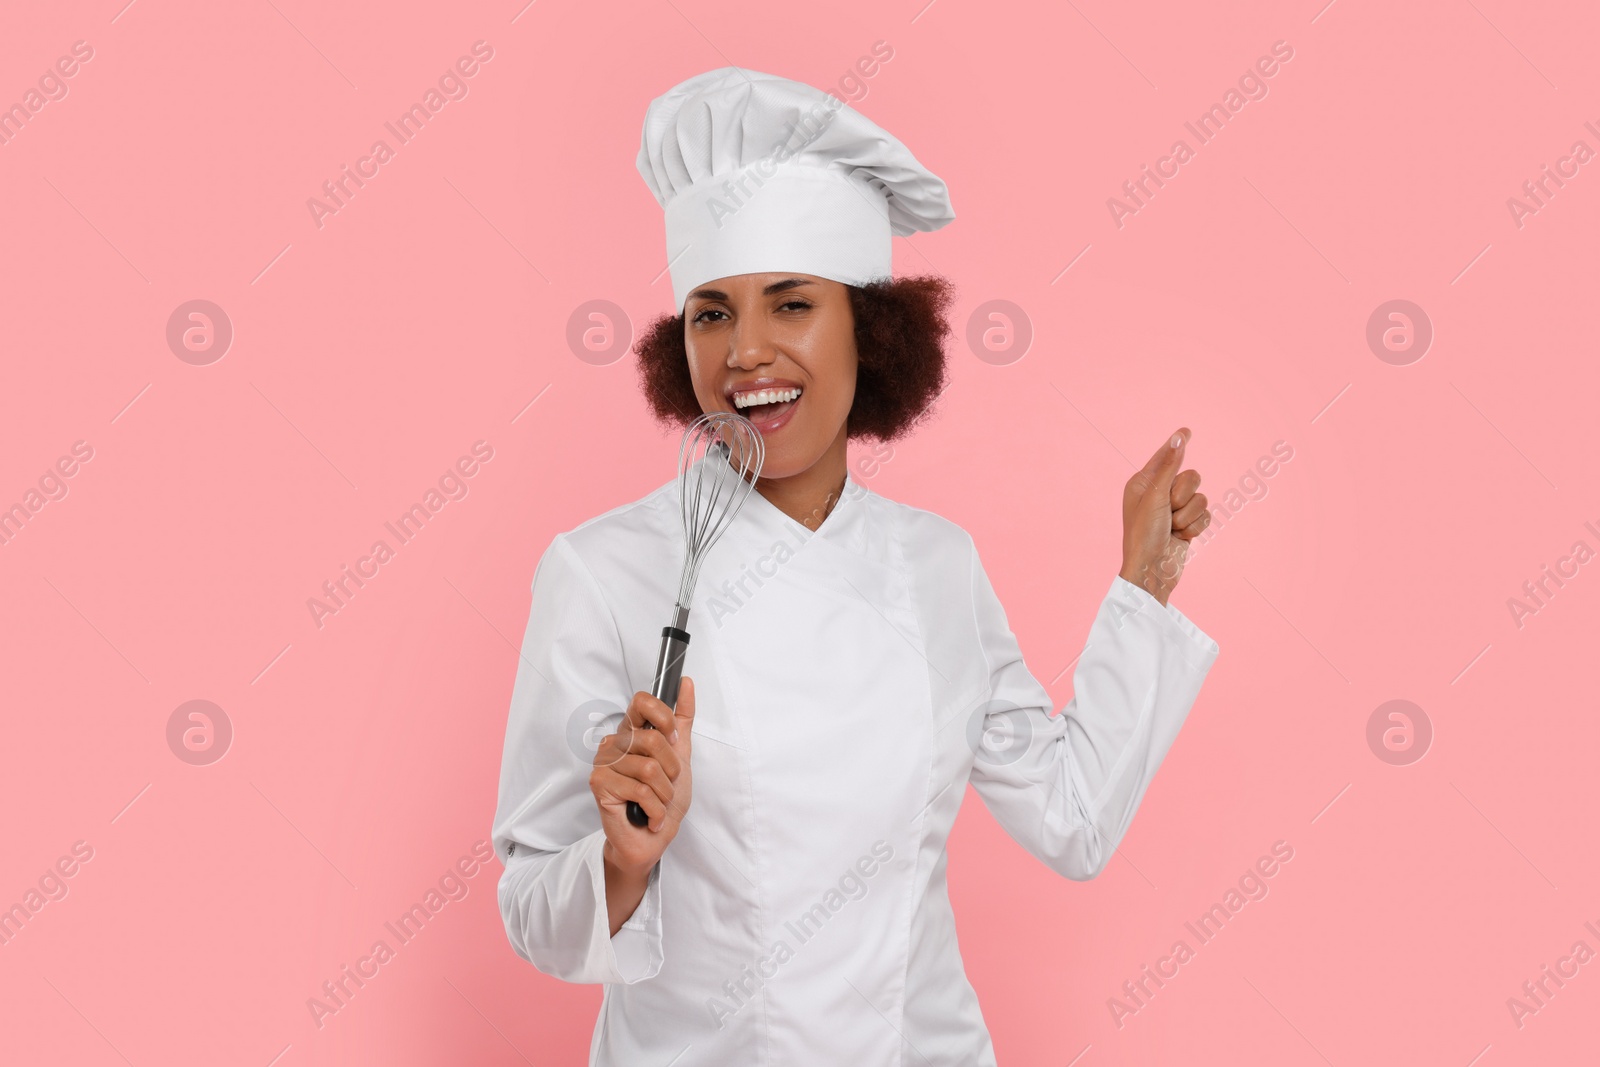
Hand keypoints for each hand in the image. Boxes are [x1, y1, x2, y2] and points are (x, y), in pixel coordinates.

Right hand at [590, 677, 695, 879]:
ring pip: (649, 768)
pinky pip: (640, 791)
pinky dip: (655, 809)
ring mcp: (603, 762)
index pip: (642, 702)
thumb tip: (687, 683)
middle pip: (653, 739)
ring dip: (664, 794)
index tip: (673, 739)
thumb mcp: (681, 754)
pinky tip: (650, 816)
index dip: (663, 718)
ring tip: (658, 803)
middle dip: (672, 770)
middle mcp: (614, 742)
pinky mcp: (599, 784)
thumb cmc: (664, 799)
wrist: (652, 838)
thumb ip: (683, 719)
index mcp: (632, 732)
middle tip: (667, 785)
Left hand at [1118, 428, 1209, 606]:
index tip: (1187, 430)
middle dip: (1183, 494)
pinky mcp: (1188, 524)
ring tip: (1173, 528)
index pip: (1164, 457)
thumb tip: (1178, 437)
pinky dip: (1195, 526)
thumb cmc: (1144, 535)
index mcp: (1143, 484)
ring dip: (1188, 514)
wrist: (1153, 571)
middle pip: (1191, 476)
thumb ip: (1169, 466)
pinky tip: (1182, 537)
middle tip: (1169, 509)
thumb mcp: (1155, 497)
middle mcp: (1159, 494)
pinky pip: (1206, 514)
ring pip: (1201, 496)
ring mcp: (1175, 510)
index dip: (1176, 445)